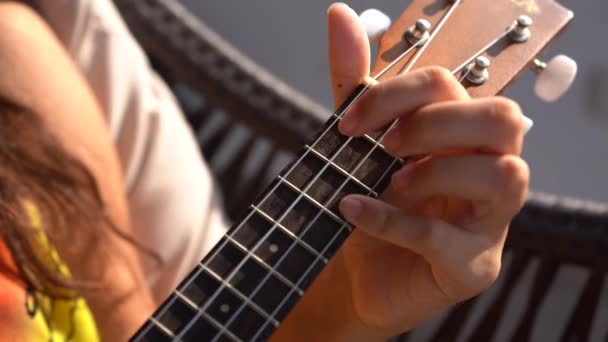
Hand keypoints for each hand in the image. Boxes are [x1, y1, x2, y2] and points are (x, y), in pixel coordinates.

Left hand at [332, 2, 528, 336]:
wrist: (357, 273)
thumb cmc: (371, 202)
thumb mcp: (359, 142)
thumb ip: (355, 85)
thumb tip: (339, 15)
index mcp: (464, 135)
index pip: (453, 86)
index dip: (397, 95)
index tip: (347, 124)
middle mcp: (489, 169)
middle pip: (503, 118)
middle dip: (434, 125)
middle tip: (385, 147)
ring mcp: (489, 222)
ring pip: (505, 175)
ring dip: (435, 172)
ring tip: (390, 183)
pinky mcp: (471, 266)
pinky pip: (445, 238)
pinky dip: (391, 219)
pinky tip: (352, 210)